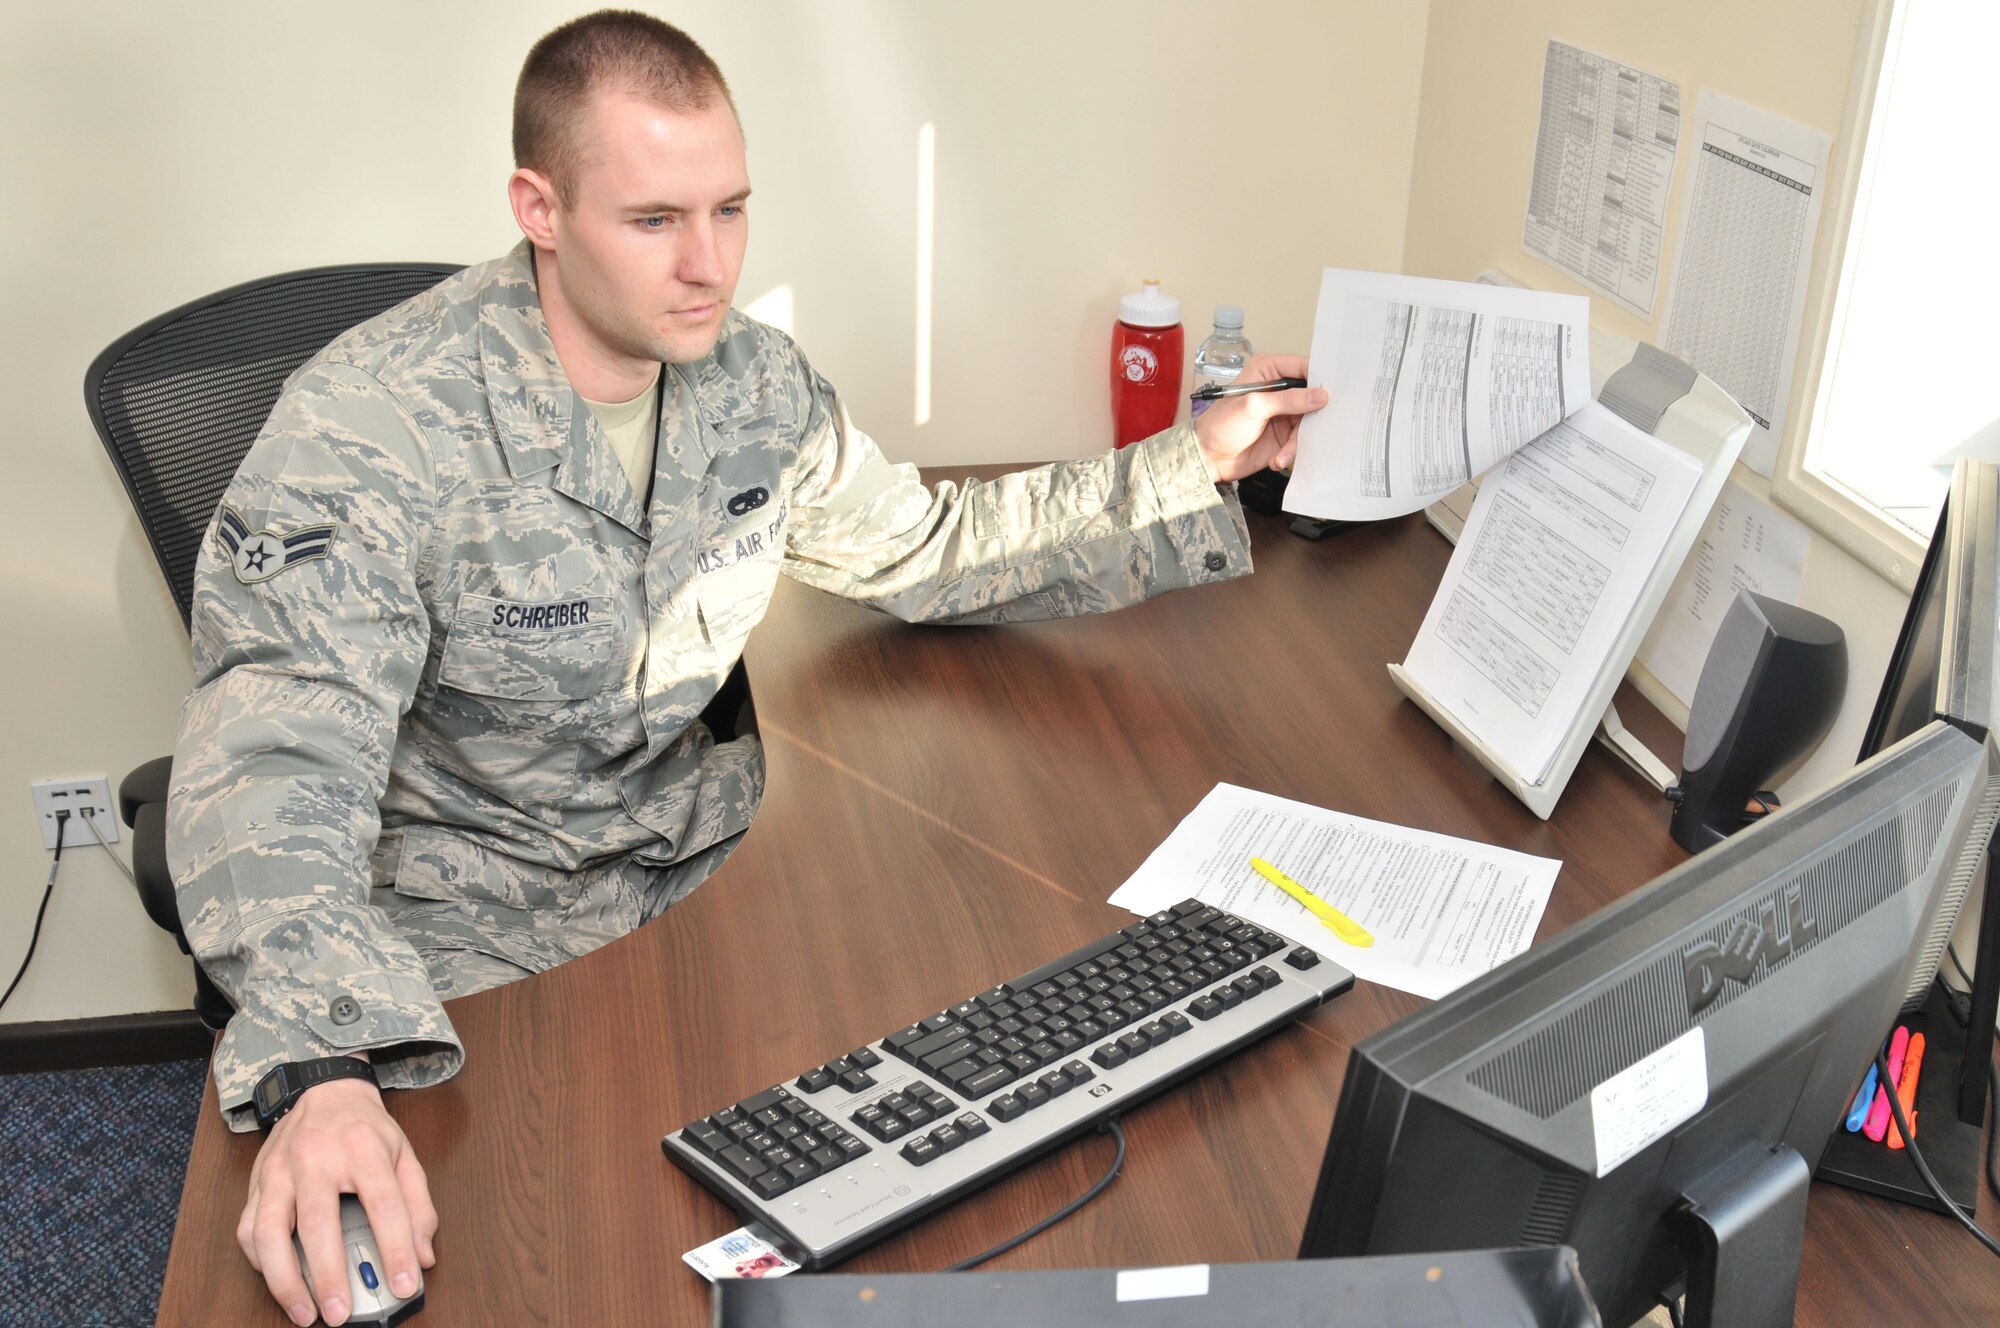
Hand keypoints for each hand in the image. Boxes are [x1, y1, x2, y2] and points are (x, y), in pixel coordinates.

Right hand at [238, 1061, 436, 1325]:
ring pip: (268, 1232)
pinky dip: (260, 1262)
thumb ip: (418, 1206)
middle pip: (318, 1223)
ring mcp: (279, 1170)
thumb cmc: (365, 1127)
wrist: (325, 1088)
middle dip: (328, 1276)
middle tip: (341, 1314)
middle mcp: (315, 1158)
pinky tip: (280, 1280)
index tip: (403, 1285)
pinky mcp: (256, 1182)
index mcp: (362, 1148)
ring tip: (305, 1312)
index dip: (396, 1250)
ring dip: (284, 1280)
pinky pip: (248, 1229)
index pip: (384, 1206)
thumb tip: (423, 1257)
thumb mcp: (405, 1155)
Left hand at [1191, 353, 1327, 483]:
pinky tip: (1277, 459)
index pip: (1304, 367)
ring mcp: (1284, 413)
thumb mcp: (1254, 407)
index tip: (1333, 392)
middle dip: (1316, 413)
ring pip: (1310, 422)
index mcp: (1269, 371)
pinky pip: (1301, 440)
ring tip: (1282, 452)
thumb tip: (1319, 396)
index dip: (1320, 378)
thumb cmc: (1220, 425)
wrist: (1209, 458)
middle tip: (1320, 425)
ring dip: (1298, 440)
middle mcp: (1280, 389)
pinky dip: (1292, 452)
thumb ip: (1288, 400)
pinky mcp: (1285, 434)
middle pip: (1313, 395)